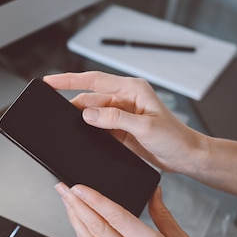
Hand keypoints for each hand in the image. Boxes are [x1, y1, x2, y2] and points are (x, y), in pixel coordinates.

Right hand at [43, 71, 207, 174]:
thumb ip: (115, 119)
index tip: (50, 81)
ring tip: (71, 129)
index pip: (94, 80)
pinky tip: (84, 136)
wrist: (186, 156)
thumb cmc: (175, 138)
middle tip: (56, 115)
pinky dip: (89, 131)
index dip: (69, 80)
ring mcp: (121, 113)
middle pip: (89, 97)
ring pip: (92, 113)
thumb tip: (89, 114)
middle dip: (73, 106)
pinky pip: (98, 126)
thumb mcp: (145, 127)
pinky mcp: (120, 128)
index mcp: (133, 89)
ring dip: (82, 120)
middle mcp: (125, 98)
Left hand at [54, 183, 217, 236]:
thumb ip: (162, 214)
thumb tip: (154, 192)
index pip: (116, 217)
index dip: (94, 200)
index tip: (79, 188)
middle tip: (63, 189)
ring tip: (66, 203)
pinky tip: (77, 225)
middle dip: (76, 206)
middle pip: (97, 228)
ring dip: (74, 220)